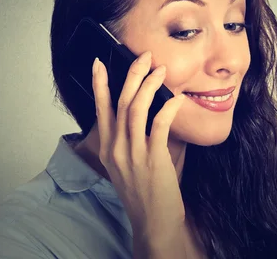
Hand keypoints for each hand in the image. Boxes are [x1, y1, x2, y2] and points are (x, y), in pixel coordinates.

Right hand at [91, 51, 187, 244]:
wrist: (153, 222)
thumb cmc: (145, 190)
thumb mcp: (130, 162)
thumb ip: (136, 136)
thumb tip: (156, 107)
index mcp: (107, 147)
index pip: (100, 108)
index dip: (100, 84)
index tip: (99, 63)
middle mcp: (114, 148)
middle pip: (119, 102)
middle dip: (131, 74)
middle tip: (143, 56)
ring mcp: (131, 154)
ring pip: (135, 109)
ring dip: (149, 85)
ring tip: (160, 69)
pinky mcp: (152, 160)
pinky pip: (159, 126)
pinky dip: (167, 108)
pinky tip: (176, 98)